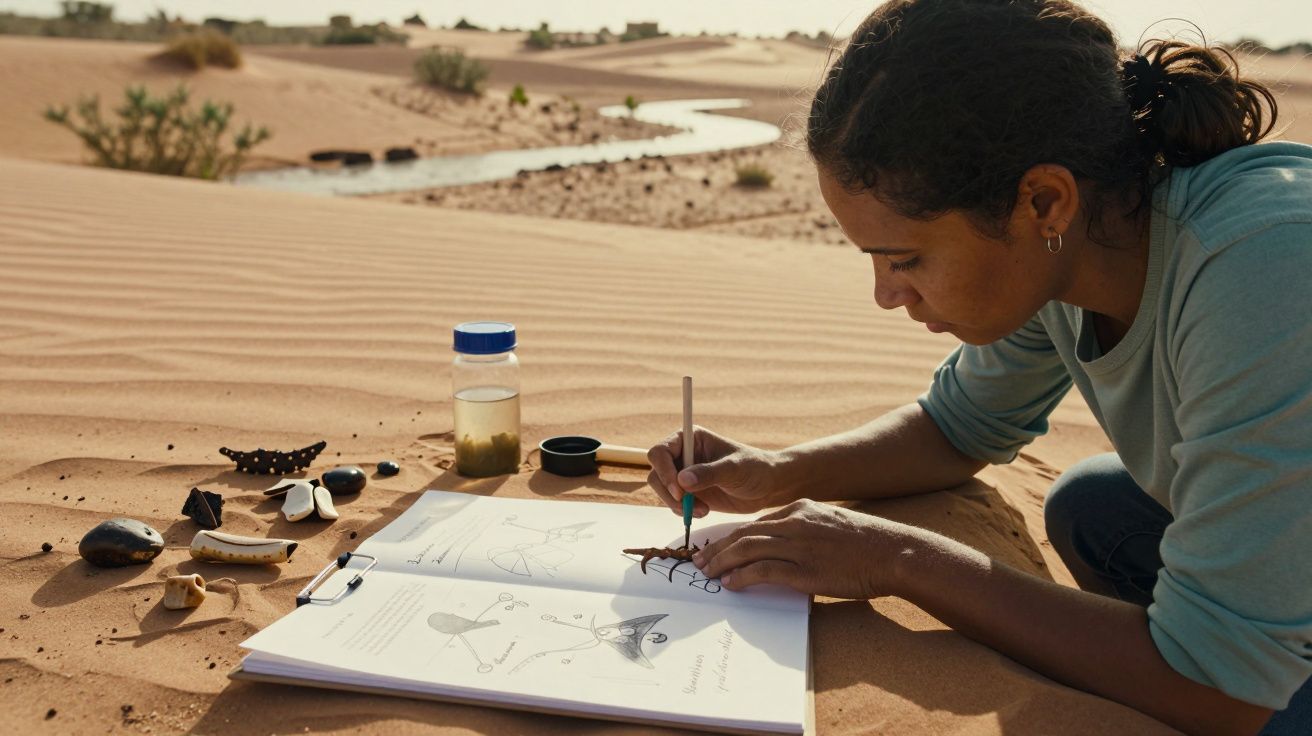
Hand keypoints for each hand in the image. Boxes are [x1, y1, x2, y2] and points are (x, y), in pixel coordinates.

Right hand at [647, 425, 787, 515]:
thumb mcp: (734, 469)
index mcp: (690, 439)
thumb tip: (682, 480)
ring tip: (701, 511)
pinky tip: (703, 512)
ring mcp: (684, 474)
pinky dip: (683, 511)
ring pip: (662, 490)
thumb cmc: (755, 468)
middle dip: (668, 492)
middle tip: (688, 505)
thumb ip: (709, 473)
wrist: (768, 486)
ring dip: (676, 504)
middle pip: (656, 473)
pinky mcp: (689, 493)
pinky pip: (673, 503)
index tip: (680, 491)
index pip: (660, 452)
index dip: (664, 471)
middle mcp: (683, 455)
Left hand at [692, 499, 917, 598]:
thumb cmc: (866, 543)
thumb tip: (782, 546)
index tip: (716, 547)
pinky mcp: (806, 569)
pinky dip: (743, 576)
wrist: (893, 552)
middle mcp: (796, 523)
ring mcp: (800, 545)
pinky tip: (731, 584)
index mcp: (801, 508)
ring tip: (707, 573)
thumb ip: (805, 529)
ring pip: (748, 549)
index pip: (756, 522)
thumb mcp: (831, 523)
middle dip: (718, 548)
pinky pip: (765, 571)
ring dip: (722, 561)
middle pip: (745, 533)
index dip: (732, 536)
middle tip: (699, 560)